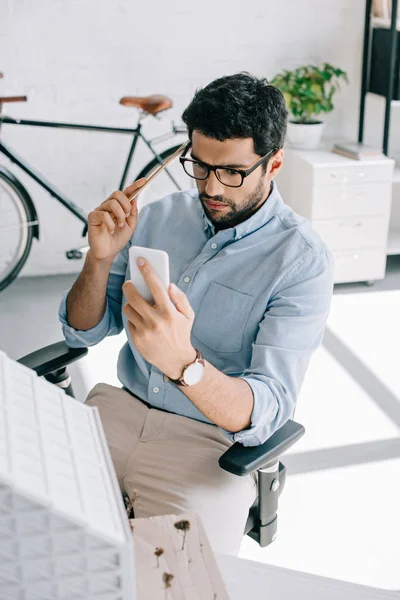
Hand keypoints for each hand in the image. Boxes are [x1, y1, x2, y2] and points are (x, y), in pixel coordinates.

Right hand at [88, 178, 146, 261]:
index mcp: (118, 207)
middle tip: (127, 216)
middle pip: (118, 194)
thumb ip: (133, 213)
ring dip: (120, 216)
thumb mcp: (130, 226)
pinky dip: (110, 223)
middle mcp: (108, 206)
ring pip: (112, 203)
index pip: (126, 193)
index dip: (135, 186)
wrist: (108, 252)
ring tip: (119, 226)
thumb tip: (134, 200)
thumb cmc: (117, 239)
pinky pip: (103, 214)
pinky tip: (110, 230)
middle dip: (126, 205)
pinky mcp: (93, 217)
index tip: (144, 181)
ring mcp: (100, 210)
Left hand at [122, 258, 196, 378]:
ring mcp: (145, 331)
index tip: (141, 261)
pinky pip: (129, 322)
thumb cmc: (182, 334)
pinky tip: (141, 320)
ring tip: (137, 304)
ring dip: (131, 303)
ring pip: (129, 308)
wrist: (177, 361)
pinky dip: (134, 318)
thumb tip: (170, 285)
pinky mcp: (137, 339)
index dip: (147, 271)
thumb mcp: (189, 315)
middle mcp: (156, 321)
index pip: (156, 286)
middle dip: (129, 286)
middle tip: (130, 283)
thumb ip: (180, 298)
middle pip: (134, 296)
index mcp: (169, 312)